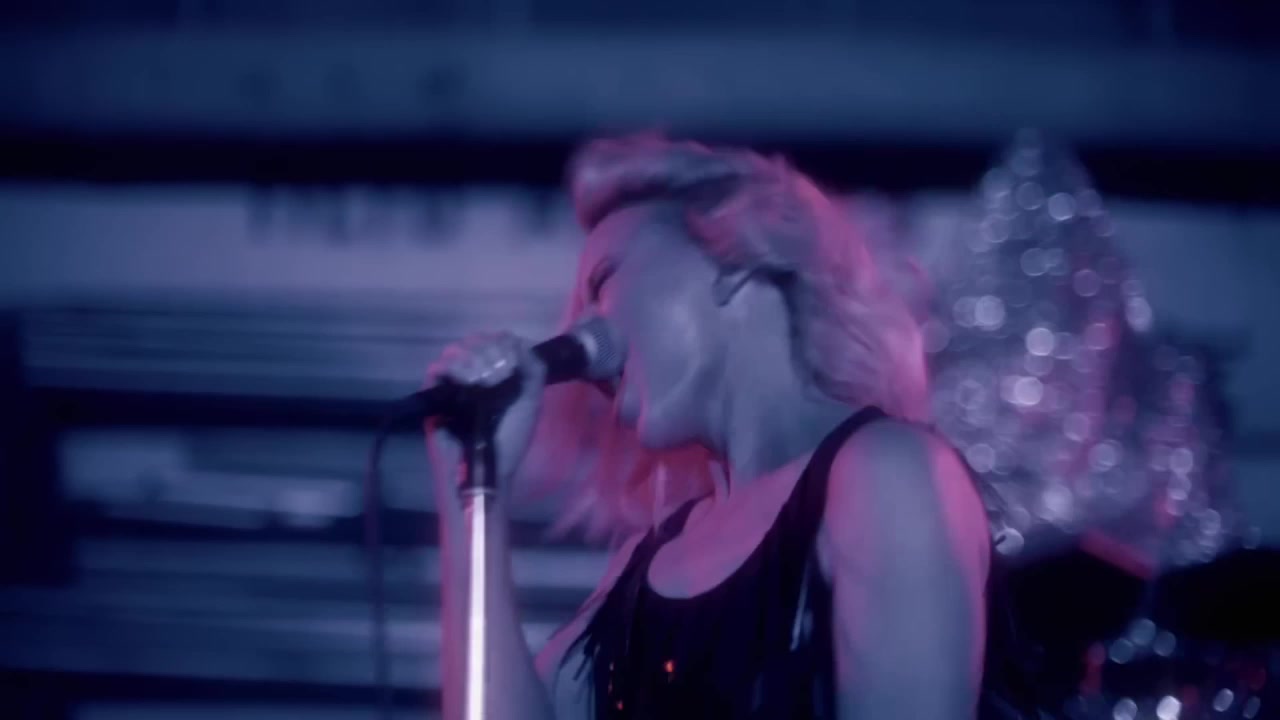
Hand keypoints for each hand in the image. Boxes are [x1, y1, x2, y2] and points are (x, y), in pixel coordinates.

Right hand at [424, 331, 546, 498]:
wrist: (492, 469)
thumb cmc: (510, 439)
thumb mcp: (531, 402)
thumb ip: (533, 370)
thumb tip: (520, 342)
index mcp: (493, 372)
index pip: (491, 339)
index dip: (501, 340)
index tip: (512, 358)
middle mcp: (471, 374)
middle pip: (472, 340)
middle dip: (489, 350)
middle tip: (500, 372)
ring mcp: (452, 384)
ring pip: (454, 351)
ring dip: (473, 358)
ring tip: (485, 379)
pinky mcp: (434, 397)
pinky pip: (435, 370)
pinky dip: (452, 368)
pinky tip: (470, 381)